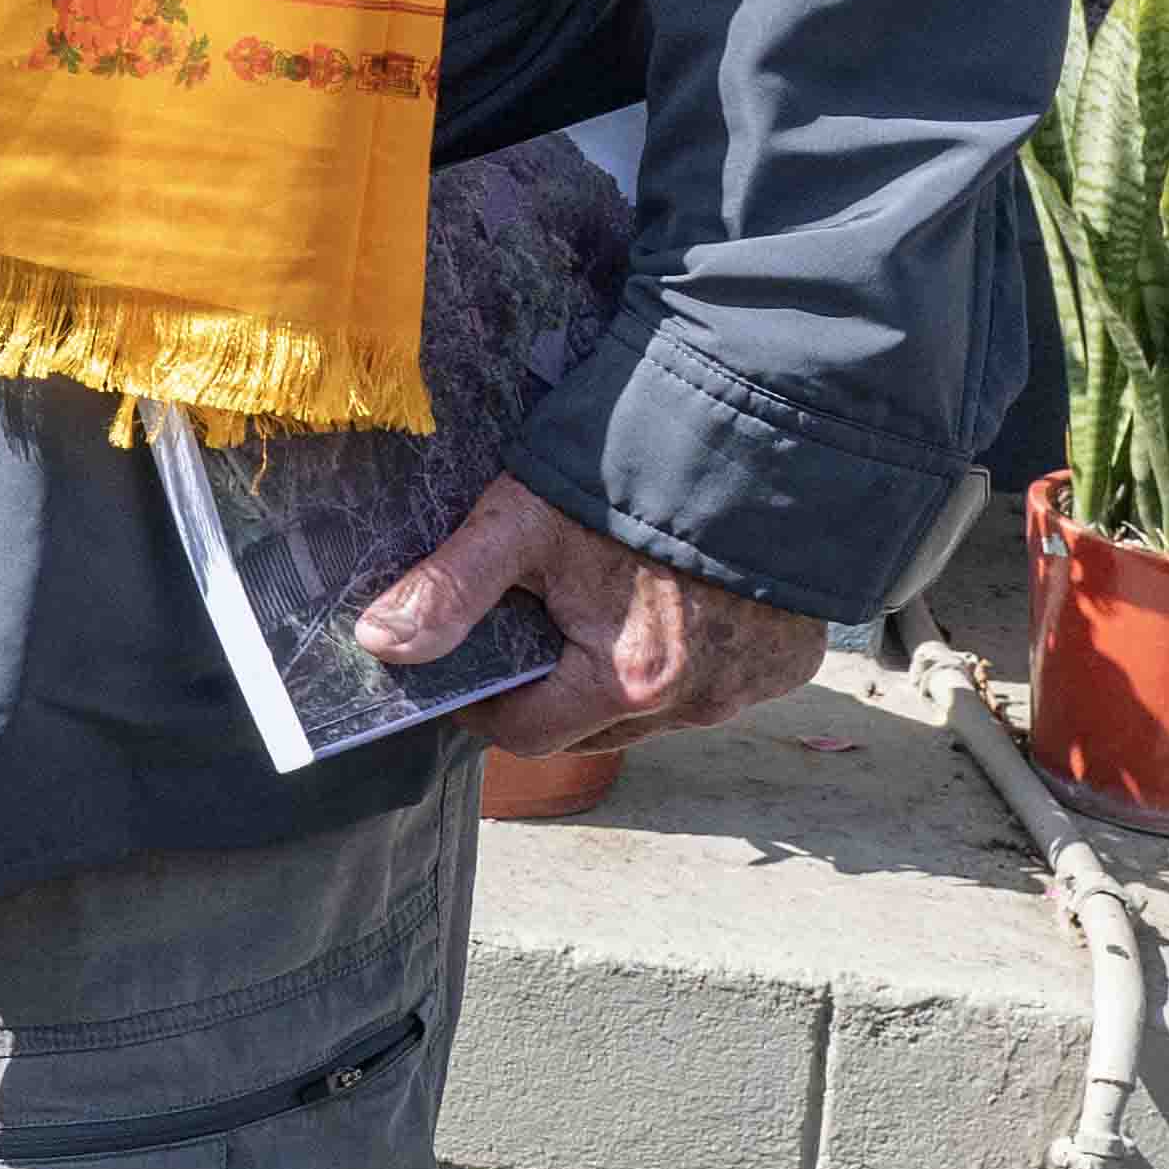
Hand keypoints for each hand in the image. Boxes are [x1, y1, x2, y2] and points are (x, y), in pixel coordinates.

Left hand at [359, 486, 814, 763]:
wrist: (765, 433)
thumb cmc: (636, 478)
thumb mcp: (523, 523)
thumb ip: (449, 589)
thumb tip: (379, 641)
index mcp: (627, 683)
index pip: (524, 735)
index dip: (482, 704)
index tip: (466, 664)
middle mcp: (697, 704)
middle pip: (591, 730)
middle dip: (550, 691)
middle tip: (534, 623)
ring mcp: (750, 687)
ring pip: (656, 711)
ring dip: (619, 676)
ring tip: (603, 604)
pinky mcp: (789, 663)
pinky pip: (721, 680)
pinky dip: (691, 655)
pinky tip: (676, 600)